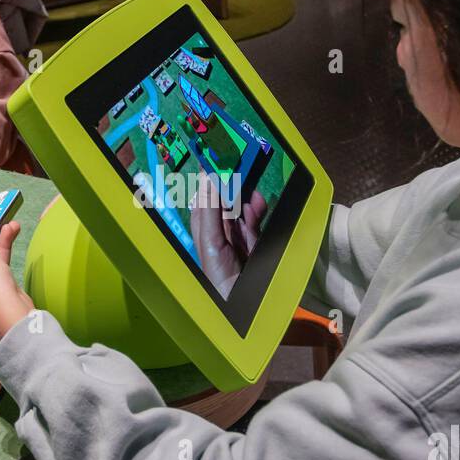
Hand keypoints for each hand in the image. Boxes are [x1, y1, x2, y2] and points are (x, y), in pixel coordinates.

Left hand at [189, 175, 266, 296]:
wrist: (240, 300)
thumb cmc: (218, 276)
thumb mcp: (210, 240)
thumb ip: (210, 210)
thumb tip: (208, 179)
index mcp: (201, 228)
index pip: (203, 197)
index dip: (207, 179)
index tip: (212, 158)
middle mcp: (217, 229)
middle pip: (223, 199)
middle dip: (230, 184)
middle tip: (236, 166)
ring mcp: (236, 234)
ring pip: (241, 207)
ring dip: (246, 197)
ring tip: (250, 188)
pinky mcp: (252, 239)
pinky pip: (254, 219)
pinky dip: (256, 209)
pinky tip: (258, 203)